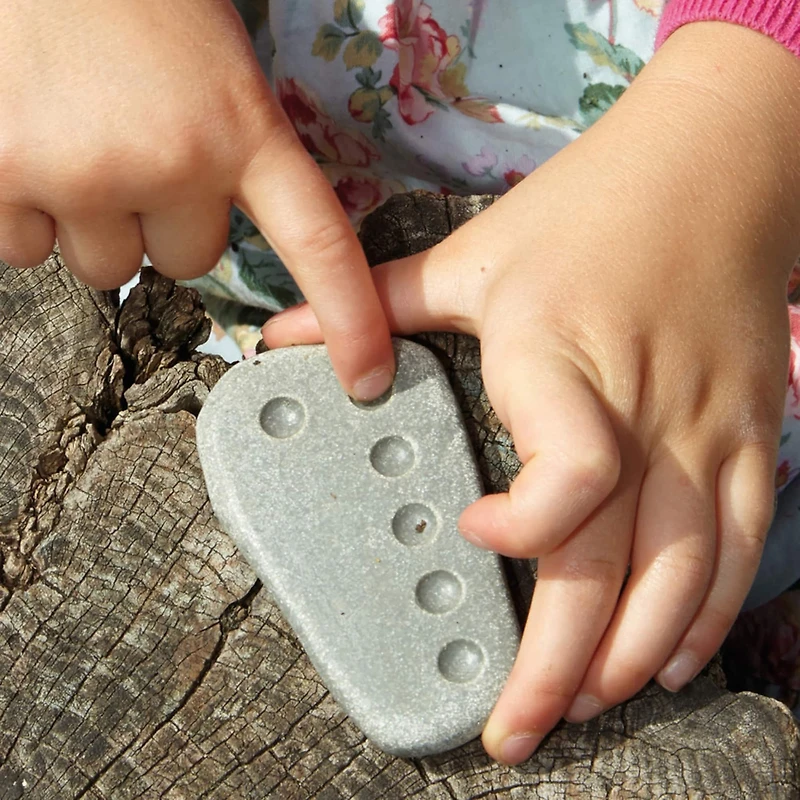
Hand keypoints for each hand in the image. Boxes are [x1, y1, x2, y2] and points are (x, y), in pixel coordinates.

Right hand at [0, 0, 392, 399]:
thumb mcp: (213, 63)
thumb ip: (229, 153)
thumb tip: (204, 240)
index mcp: (241, 126)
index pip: (318, 244)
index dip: (349, 320)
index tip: (366, 378)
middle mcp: (173, 161)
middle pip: (187, 265)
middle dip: (164, 224)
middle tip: (136, 145)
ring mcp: (86, 173)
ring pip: (107, 267)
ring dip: (95, 223)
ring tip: (76, 135)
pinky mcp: (4, 175)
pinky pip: (26, 249)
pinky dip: (25, 212)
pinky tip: (28, 141)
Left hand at [264, 23, 799, 760]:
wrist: (714, 165)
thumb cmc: (591, 207)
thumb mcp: (475, 253)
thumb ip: (379, 299)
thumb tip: (283, 333)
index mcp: (559, 358)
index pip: (567, 478)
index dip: (521, 529)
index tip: (471, 529)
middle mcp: (640, 406)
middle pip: (614, 563)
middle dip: (559, 665)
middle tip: (517, 729)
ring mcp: (706, 426)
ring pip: (685, 574)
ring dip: (631, 655)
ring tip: (584, 704)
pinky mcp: (752, 430)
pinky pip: (743, 543)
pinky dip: (711, 610)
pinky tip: (674, 656)